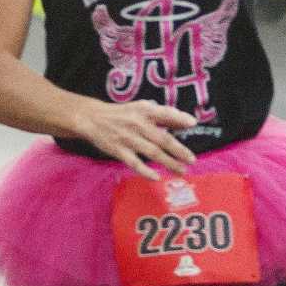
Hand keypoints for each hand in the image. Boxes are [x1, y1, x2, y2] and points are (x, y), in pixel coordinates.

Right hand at [69, 97, 197, 176]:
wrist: (93, 118)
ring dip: (168, 163)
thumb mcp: (141, 108)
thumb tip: (189, 122)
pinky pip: (135, 163)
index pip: (164, 113)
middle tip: (192, 159)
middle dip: (178, 150)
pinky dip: (146, 171)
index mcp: (144, 111)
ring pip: (152, 153)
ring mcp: (128, 139)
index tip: (192, 124)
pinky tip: (156, 177)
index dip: (178, 118)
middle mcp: (138, 124)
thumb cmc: (123, 114)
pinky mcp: (119, 151)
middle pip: (162, 138)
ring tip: (181, 171)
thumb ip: (164, 115)